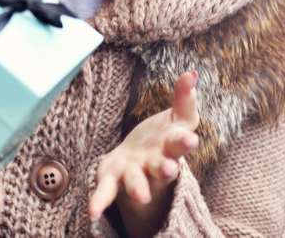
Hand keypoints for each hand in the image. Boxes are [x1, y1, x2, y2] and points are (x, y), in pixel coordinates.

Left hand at [88, 72, 199, 235]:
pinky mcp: (114, 180)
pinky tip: (92, 211)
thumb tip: (192, 73)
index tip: (191, 139)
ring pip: (138, 182)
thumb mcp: (177, 119)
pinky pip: (106, 192)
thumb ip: (185, 98)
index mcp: (170, 146)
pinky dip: (100, 201)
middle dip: (166, 169)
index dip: (184, 141)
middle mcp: (155, 164)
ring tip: (142, 196)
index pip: (179, 142)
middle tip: (170, 170)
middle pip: (162, 167)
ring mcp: (135, 174)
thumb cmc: (162, 140)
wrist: (140, 164)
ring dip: (139, 188)